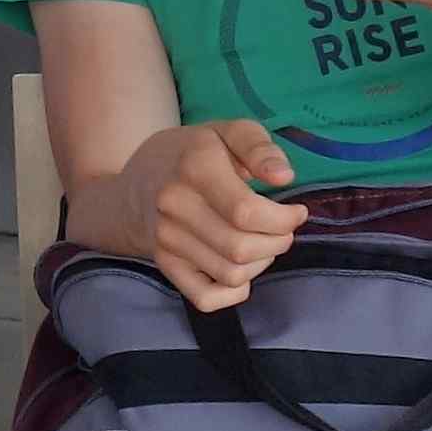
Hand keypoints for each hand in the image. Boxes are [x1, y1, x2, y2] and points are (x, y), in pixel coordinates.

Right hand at [134, 117, 306, 313]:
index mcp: (194, 167)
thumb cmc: (193, 154)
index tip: (296, 212)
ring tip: (261, 242)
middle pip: (242, 248)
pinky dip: (234, 292)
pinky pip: (206, 298)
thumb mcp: (227, 132)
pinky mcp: (164, 264)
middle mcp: (174, 205)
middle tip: (281, 228)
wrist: (135, 183)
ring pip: (231, 275)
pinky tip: (241, 269)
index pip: (247, 212)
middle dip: (278, 241)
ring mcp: (166, 239)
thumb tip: (284, 177)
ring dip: (261, 263)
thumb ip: (259, 147)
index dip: (284, 219)